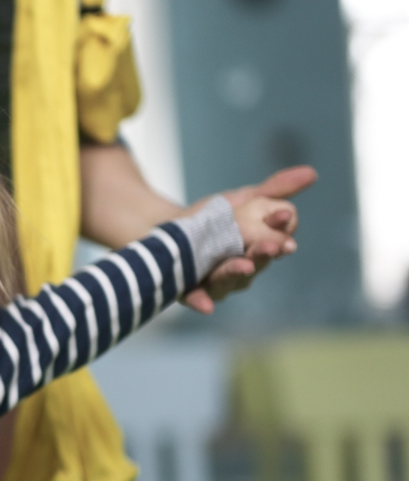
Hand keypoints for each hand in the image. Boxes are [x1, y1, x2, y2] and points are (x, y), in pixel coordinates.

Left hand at [183, 166, 315, 313]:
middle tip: (271, 246)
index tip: (283, 217)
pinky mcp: (189, 291)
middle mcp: (241, 270)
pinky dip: (202, 302)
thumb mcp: (243, 201)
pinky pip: (197, 299)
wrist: (168, 230)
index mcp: (258, 249)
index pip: (275, 242)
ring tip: (244, 265)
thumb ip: (274, 191)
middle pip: (255, 264)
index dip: (279, 232)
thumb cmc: (213, 219)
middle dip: (262, 254)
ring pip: (229, 281)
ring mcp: (216, 282)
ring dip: (236, 274)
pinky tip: (207, 306)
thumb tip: (312, 173)